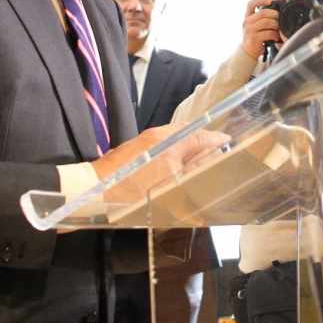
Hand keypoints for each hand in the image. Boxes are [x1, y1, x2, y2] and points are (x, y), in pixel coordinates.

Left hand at [93, 125, 228, 203]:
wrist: (94, 189)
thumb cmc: (129, 190)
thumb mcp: (168, 185)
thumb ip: (190, 172)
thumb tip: (208, 165)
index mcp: (169, 142)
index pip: (201, 135)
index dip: (217, 139)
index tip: (228, 143)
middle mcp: (158, 135)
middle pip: (189, 131)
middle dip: (205, 139)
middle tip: (218, 150)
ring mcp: (146, 139)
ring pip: (176, 136)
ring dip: (190, 144)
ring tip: (201, 158)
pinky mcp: (137, 147)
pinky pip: (164, 143)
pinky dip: (177, 148)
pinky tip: (178, 164)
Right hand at [239, 0, 282, 59]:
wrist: (247, 51)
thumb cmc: (255, 36)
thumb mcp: (255, 25)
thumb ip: (262, 18)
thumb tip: (277, 11)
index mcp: (247, 16)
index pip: (251, 4)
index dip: (261, 0)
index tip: (271, 1)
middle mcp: (247, 22)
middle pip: (263, 13)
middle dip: (274, 14)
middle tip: (280, 18)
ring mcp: (249, 30)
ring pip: (267, 22)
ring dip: (276, 25)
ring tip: (278, 29)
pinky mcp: (254, 38)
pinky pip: (268, 33)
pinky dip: (275, 35)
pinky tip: (276, 37)